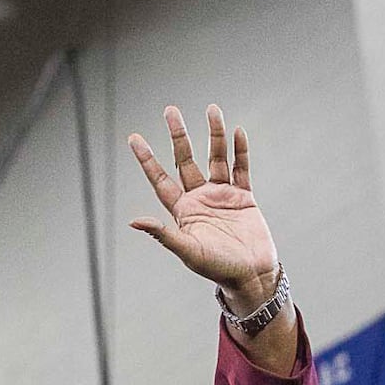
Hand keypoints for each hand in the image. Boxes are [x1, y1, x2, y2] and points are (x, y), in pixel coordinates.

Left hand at [128, 105, 278, 312]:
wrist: (250, 275)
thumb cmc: (216, 268)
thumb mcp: (186, 250)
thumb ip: (163, 234)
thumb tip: (134, 221)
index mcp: (182, 210)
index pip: (160, 178)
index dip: (147, 159)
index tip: (134, 138)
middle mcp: (199, 198)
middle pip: (185, 160)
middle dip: (178, 136)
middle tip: (170, 110)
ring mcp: (221, 195)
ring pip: (216, 157)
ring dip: (214, 135)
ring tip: (211, 109)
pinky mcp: (244, 197)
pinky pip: (241, 169)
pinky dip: (240, 151)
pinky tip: (238, 132)